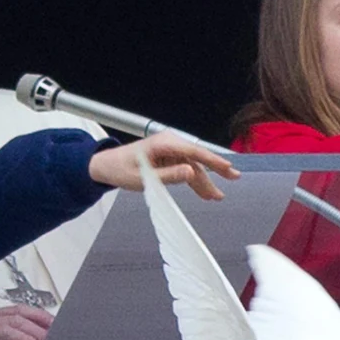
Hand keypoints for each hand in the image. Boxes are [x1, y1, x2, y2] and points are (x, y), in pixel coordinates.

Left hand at [89, 131, 239, 200]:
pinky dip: (194, 182)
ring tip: (217, 196)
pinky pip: (186, 170)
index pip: (194, 151)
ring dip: (205, 182)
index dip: (212, 160)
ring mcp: (170, 152)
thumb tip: (191, 173)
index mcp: (163, 143)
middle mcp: (169, 144)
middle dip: (216, 169)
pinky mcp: (169, 159)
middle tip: (234, 177)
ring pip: (193, 167)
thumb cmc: (120, 169)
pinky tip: (205, 193)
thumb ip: (170, 175)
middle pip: (197, 158)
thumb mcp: (144, 177)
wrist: (106, 167)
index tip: (227, 168)